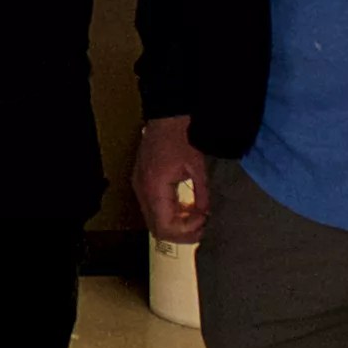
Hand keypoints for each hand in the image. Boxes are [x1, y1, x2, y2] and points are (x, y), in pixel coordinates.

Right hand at [134, 115, 208, 243]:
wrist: (167, 114)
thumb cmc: (181, 136)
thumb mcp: (197, 167)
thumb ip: (202, 194)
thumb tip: (207, 214)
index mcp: (154, 187)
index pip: (164, 227)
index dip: (185, 231)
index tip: (203, 221)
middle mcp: (142, 190)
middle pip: (156, 228)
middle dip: (181, 232)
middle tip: (202, 226)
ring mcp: (139, 186)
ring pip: (154, 220)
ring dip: (176, 223)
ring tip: (197, 216)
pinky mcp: (142, 182)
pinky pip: (153, 208)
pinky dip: (170, 213)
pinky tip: (186, 206)